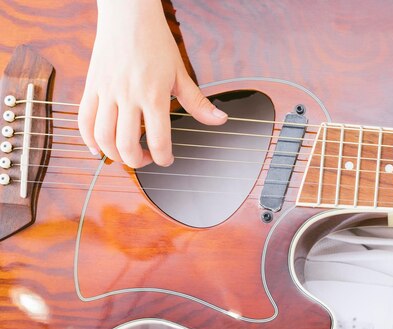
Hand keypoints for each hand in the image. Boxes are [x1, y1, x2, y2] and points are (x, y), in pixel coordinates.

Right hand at [78, 0, 226, 167]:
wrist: (129, 15)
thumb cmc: (156, 42)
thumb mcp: (180, 73)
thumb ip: (198, 102)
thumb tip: (220, 120)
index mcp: (154, 94)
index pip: (158, 139)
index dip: (163, 158)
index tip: (167, 159)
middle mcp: (128, 95)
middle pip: (126, 144)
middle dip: (138, 161)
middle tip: (147, 158)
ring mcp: (106, 92)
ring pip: (103, 137)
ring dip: (114, 155)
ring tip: (127, 153)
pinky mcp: (91, 87)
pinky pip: (83, 121)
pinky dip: (89, 140)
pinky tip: (99, 149)